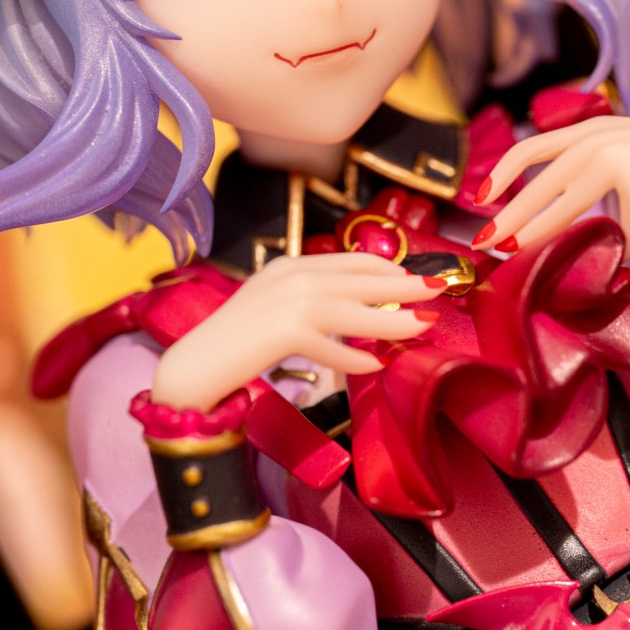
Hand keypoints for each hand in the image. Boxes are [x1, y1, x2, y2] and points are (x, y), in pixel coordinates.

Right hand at [151, 252, 443, 411]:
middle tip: (439, 290)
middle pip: (359, 277)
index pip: (349, 261)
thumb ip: (311, 306)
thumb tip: (361, 316)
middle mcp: (288, 276)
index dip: (388, 268)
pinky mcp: (280, 331)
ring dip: (392, 319)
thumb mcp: (274, 312)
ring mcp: (283, 301)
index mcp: (288, 266)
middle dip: (404, 284)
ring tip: (423, 326)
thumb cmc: (234, 347)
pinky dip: (353, 357)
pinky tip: (374, 367)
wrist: (190, 368)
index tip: (417, 278)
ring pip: (352, 308)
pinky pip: (328, 344)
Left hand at [473, 117, 629, 254]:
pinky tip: (626, 252)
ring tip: (517, 252)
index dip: (501, 173)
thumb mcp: (625, 150)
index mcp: (588, 130)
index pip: (530, 147)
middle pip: (537, 180)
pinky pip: (621, 221)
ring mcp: (615, 155)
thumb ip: (592, 164)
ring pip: (564, 202)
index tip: (481, 199)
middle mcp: (595, 138)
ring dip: (538, 230)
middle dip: (508, 213)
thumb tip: (561, 203)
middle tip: (485, 241)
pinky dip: (624, 239)